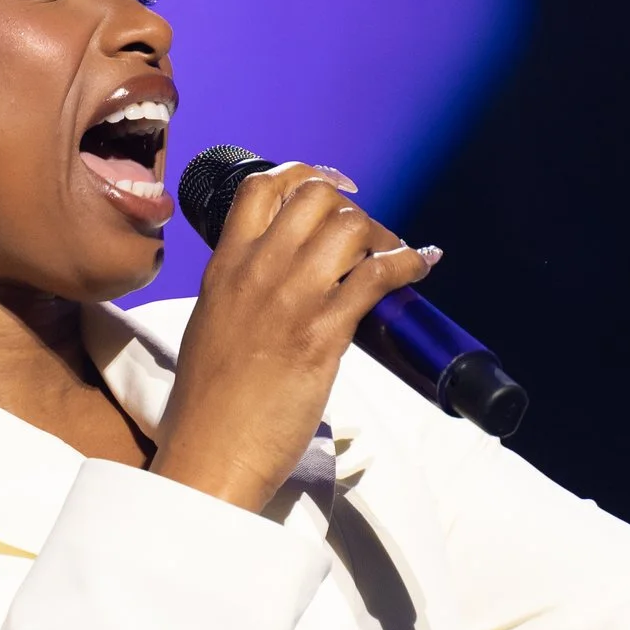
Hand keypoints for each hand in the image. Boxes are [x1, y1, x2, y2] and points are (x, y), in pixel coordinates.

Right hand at [155, 164, 439, 510]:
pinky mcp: (323, 332)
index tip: (332, 188)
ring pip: (349, 225)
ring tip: (393, 257)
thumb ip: (238, 295)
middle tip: (368, 236)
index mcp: (224, 267)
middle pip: (315, 195)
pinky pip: (378, 274)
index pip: (262, 187)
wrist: (211, 453)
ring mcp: (291, 298)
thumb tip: (273, 290)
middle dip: (351, 208)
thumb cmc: (209, 406)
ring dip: (382, 234)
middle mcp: (256, 271)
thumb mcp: (211, 327)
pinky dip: (407, 263)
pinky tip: (419, 268)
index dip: (305, 176)